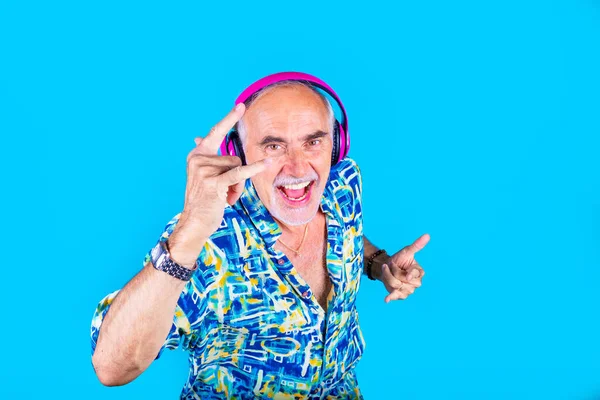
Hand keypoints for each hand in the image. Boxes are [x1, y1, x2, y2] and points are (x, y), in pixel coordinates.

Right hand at [168, 103, 270, 264]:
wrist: (194, 222)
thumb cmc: (204, 199)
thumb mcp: (204, 174)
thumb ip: (207, 156)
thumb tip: (198, 136)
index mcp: (197, 154)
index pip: (216, 132)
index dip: (229, 119)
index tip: (242, 106)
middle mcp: (198, 159)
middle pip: (234, 157)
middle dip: (236, 176)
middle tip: (224, 191)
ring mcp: (204, 170)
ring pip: (238, 168)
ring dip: (237, 186)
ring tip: (224, 197)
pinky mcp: (213, 182)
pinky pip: (239, 173)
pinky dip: (254, 169)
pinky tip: (267, 162)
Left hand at [380, 233, 429, 302]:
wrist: (386, 266)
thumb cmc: (399, 259)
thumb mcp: (407, 251)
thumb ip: (417, 245)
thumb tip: (427, 235)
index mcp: (419, 272)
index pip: (415, 274)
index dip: (409, 274)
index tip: (406, 275)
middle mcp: (416, 282)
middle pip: (404, 281)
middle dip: (394, 272)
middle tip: (392, 266)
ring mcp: (408, 289)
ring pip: (397, 286)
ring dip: (389, 277)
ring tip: (388, 271)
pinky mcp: (400, 295)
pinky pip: (395, 296)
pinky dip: (391, 297)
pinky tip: (386, 299)